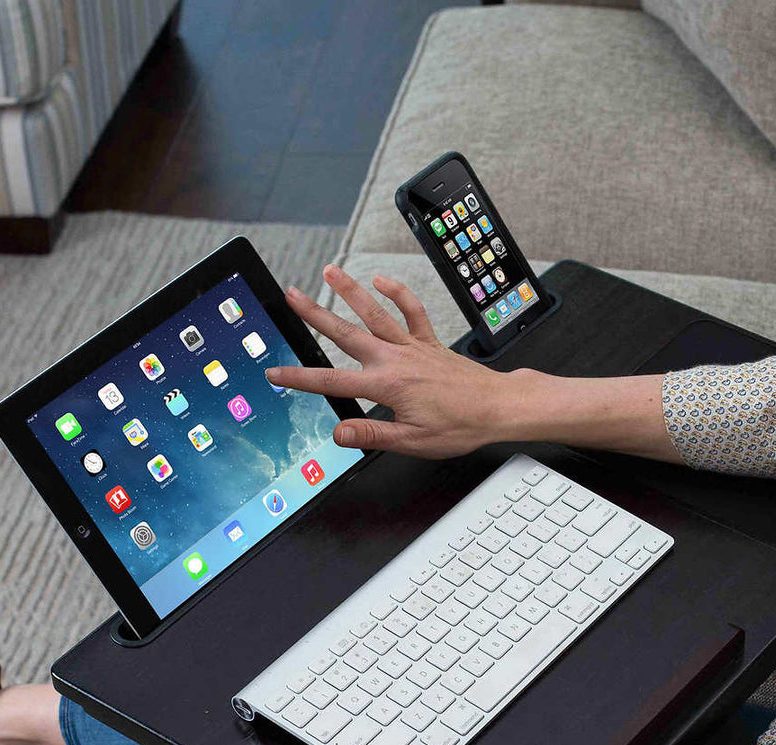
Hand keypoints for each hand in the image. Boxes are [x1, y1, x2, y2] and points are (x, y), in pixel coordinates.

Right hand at [267, 265, 518, 457]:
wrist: (497, 407)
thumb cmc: (461, 425)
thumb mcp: (413, 442)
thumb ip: (373, 434)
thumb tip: (339, 433)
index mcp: (387, 386)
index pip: (333, 382)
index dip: (301, 379)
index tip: (277, 374)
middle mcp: (396, 360)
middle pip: (347, 333)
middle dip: (315, 315)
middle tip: (291, 296)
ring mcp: (413, 347)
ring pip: (375, 313)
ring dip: (351, 291)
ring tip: (330, 271)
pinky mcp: (430, 342)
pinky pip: (412, 311)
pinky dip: (398, 293)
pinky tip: (381, 280)